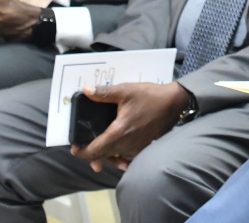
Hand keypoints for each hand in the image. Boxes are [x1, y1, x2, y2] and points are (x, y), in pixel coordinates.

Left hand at [70, 82, 190, 171]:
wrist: (174, 102)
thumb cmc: (149, 96)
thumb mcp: (126, 91)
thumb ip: (104, 93)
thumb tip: (85, 90)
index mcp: (118, 134)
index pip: (93, 152)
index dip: (81, 152)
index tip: (74, 147)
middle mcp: (126, 146)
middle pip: (102, 157)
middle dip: (91, 154)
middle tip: (84, 145)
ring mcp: (136, 150)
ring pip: (114, 159)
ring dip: (105, 155)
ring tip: (99, 148)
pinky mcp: (144, 149)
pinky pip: (126, 158)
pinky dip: (118, 156)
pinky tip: (117, 152)